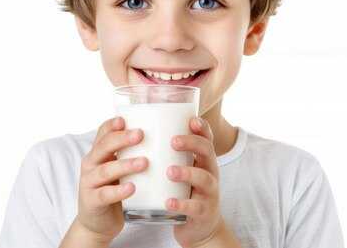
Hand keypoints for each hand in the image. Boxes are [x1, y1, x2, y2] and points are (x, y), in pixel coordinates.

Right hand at [73, 116, 147, 244]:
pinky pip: (105, 195)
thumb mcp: (119, 169)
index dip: (112, 125)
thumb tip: (165, 135)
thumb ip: (133, 154)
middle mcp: (91, 164)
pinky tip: (132, 188)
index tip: (125, 119)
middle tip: (141, 134)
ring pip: (106, 170)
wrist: (98, 223)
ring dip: (125, 165)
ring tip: (144, 162)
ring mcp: (89, 183)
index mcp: (99, 153)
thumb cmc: (115, 189)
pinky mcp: (92, 202)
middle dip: (122, 139)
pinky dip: (119, 191)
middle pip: (104, 146)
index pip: (102, 133)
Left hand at [166, 117, 231, 247]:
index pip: (207, 138)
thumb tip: (136, 131)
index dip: (202, 128)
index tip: (191, 119)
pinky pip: (195, 207)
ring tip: (170, 171)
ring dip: (187, 173)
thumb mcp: (181, 170)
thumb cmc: (184, 192)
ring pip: (204, 178)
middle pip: (208, 152)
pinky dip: (181, 204)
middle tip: (174, 141)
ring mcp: (210, 192)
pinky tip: (168, 202)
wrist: (198, 228)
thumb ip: (167, 154)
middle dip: (193, 144)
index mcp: (203, 159)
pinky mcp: (205, 212)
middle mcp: (210, 172)